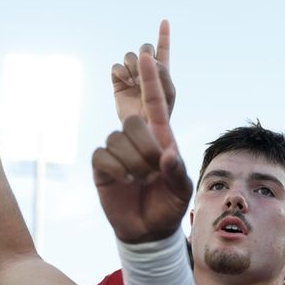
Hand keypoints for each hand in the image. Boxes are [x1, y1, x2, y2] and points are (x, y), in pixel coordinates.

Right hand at [93, 52, 191, 242]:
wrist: (148, 230)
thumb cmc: (169, 206)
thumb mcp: (181, 190)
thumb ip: (177, 172)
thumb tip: (166, 154)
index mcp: (161, 138)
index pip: (155, 102)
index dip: (150, 79)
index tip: (146, 54)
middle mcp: (138, 139)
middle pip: (132, 120)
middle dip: (144, 147)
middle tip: (152, 171)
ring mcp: (117, 150)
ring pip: (116, 138)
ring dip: (130, 162)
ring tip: (138, 179)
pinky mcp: (102, 165)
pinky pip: (103, 155)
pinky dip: (115, 170)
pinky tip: (123, 182)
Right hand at [112, 20, 175, 122]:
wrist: (142, 127)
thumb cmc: (159, 112)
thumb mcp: (168, 92)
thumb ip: (162, 73)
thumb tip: (147, 57)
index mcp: (161, 71)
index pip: (163, 49)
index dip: (163, 35)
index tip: (165, 22)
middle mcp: (146, 70)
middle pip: (144, 47)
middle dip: (146, 53)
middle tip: (147, 68)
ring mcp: (131, 75)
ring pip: (129, 55)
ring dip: (133, 65)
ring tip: (136, 81)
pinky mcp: (118, 81)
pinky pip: (116, 66)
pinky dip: (122, 72)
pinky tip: (127, 82)